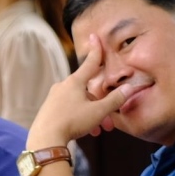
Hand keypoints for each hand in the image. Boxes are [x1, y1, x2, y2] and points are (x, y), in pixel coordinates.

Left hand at [28, 34, 136, 149]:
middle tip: (109, 121)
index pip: (90, 63)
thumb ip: (114, 100)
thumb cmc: (72, 122)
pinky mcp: (49, 109)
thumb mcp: (98, 112)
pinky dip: (80, 117)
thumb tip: (130, 88)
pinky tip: (86, 131)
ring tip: (98, 130)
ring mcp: (54, 98)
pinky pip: (70, 109)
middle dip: (101, 104)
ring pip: (79, 102)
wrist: (45, 139)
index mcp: (75, 82)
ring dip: (92, 114)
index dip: (96, 50)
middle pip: (87, 90)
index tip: (95, 36)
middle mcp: (63, 86)